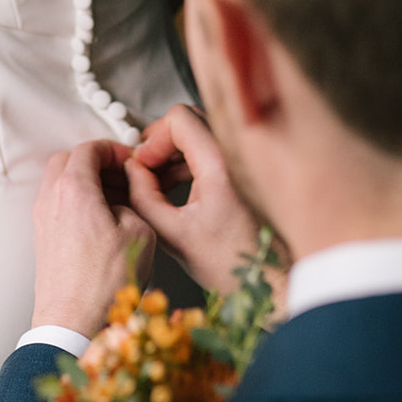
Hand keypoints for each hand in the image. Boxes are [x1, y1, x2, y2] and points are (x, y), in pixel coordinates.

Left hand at [31, 140, 155, 336]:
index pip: (89, 149)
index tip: (127, 160)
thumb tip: (123, 203)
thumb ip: (132, 203)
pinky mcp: (43, 240)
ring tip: (113, 199)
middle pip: (68, 160)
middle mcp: (52, 200)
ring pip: (59, 183)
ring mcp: (43, 220)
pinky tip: (100, 221)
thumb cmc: (104, 284)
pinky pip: (57, 206)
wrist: (74, 322)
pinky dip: (76, 202)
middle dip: (94, 161)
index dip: (112, 149)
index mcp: (74, 189)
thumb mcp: (139, 232)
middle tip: (119, 174)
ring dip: (84, 182)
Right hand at [127, 105, 285, 304]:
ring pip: (202, 134)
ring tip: (157, 181)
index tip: (142, 163)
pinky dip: (192, 160)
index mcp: (222, 165)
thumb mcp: (173, 235)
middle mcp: (239, 155)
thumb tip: (131, 170)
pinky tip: (178, 185)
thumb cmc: (232, 266)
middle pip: (191, 121)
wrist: (269, 283)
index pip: (180, 118)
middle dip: (162, 142)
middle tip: (145, 168)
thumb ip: (143, 197)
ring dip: (176, 152)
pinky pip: (214, 149)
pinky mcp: (247, 171)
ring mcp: (246, 161)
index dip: (154, 138)